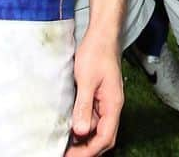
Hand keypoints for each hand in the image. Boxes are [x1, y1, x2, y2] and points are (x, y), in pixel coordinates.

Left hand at [66, 29, 122, 155]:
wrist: (102, 34)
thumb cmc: (96, 52)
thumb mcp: (87, 79)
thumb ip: (84, 105)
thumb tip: (81, 131)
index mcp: (113, 104)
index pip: (105, 137)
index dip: (89, 151)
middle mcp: (112, 106)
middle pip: (104, 137)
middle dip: (87, 149)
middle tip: (67, 154)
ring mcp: (106, 101)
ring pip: (98, 129)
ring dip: (84, 139)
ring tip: (65, 144)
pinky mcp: (99, 96)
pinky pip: (93, 117)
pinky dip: (83, 126)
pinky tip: (71, 127)